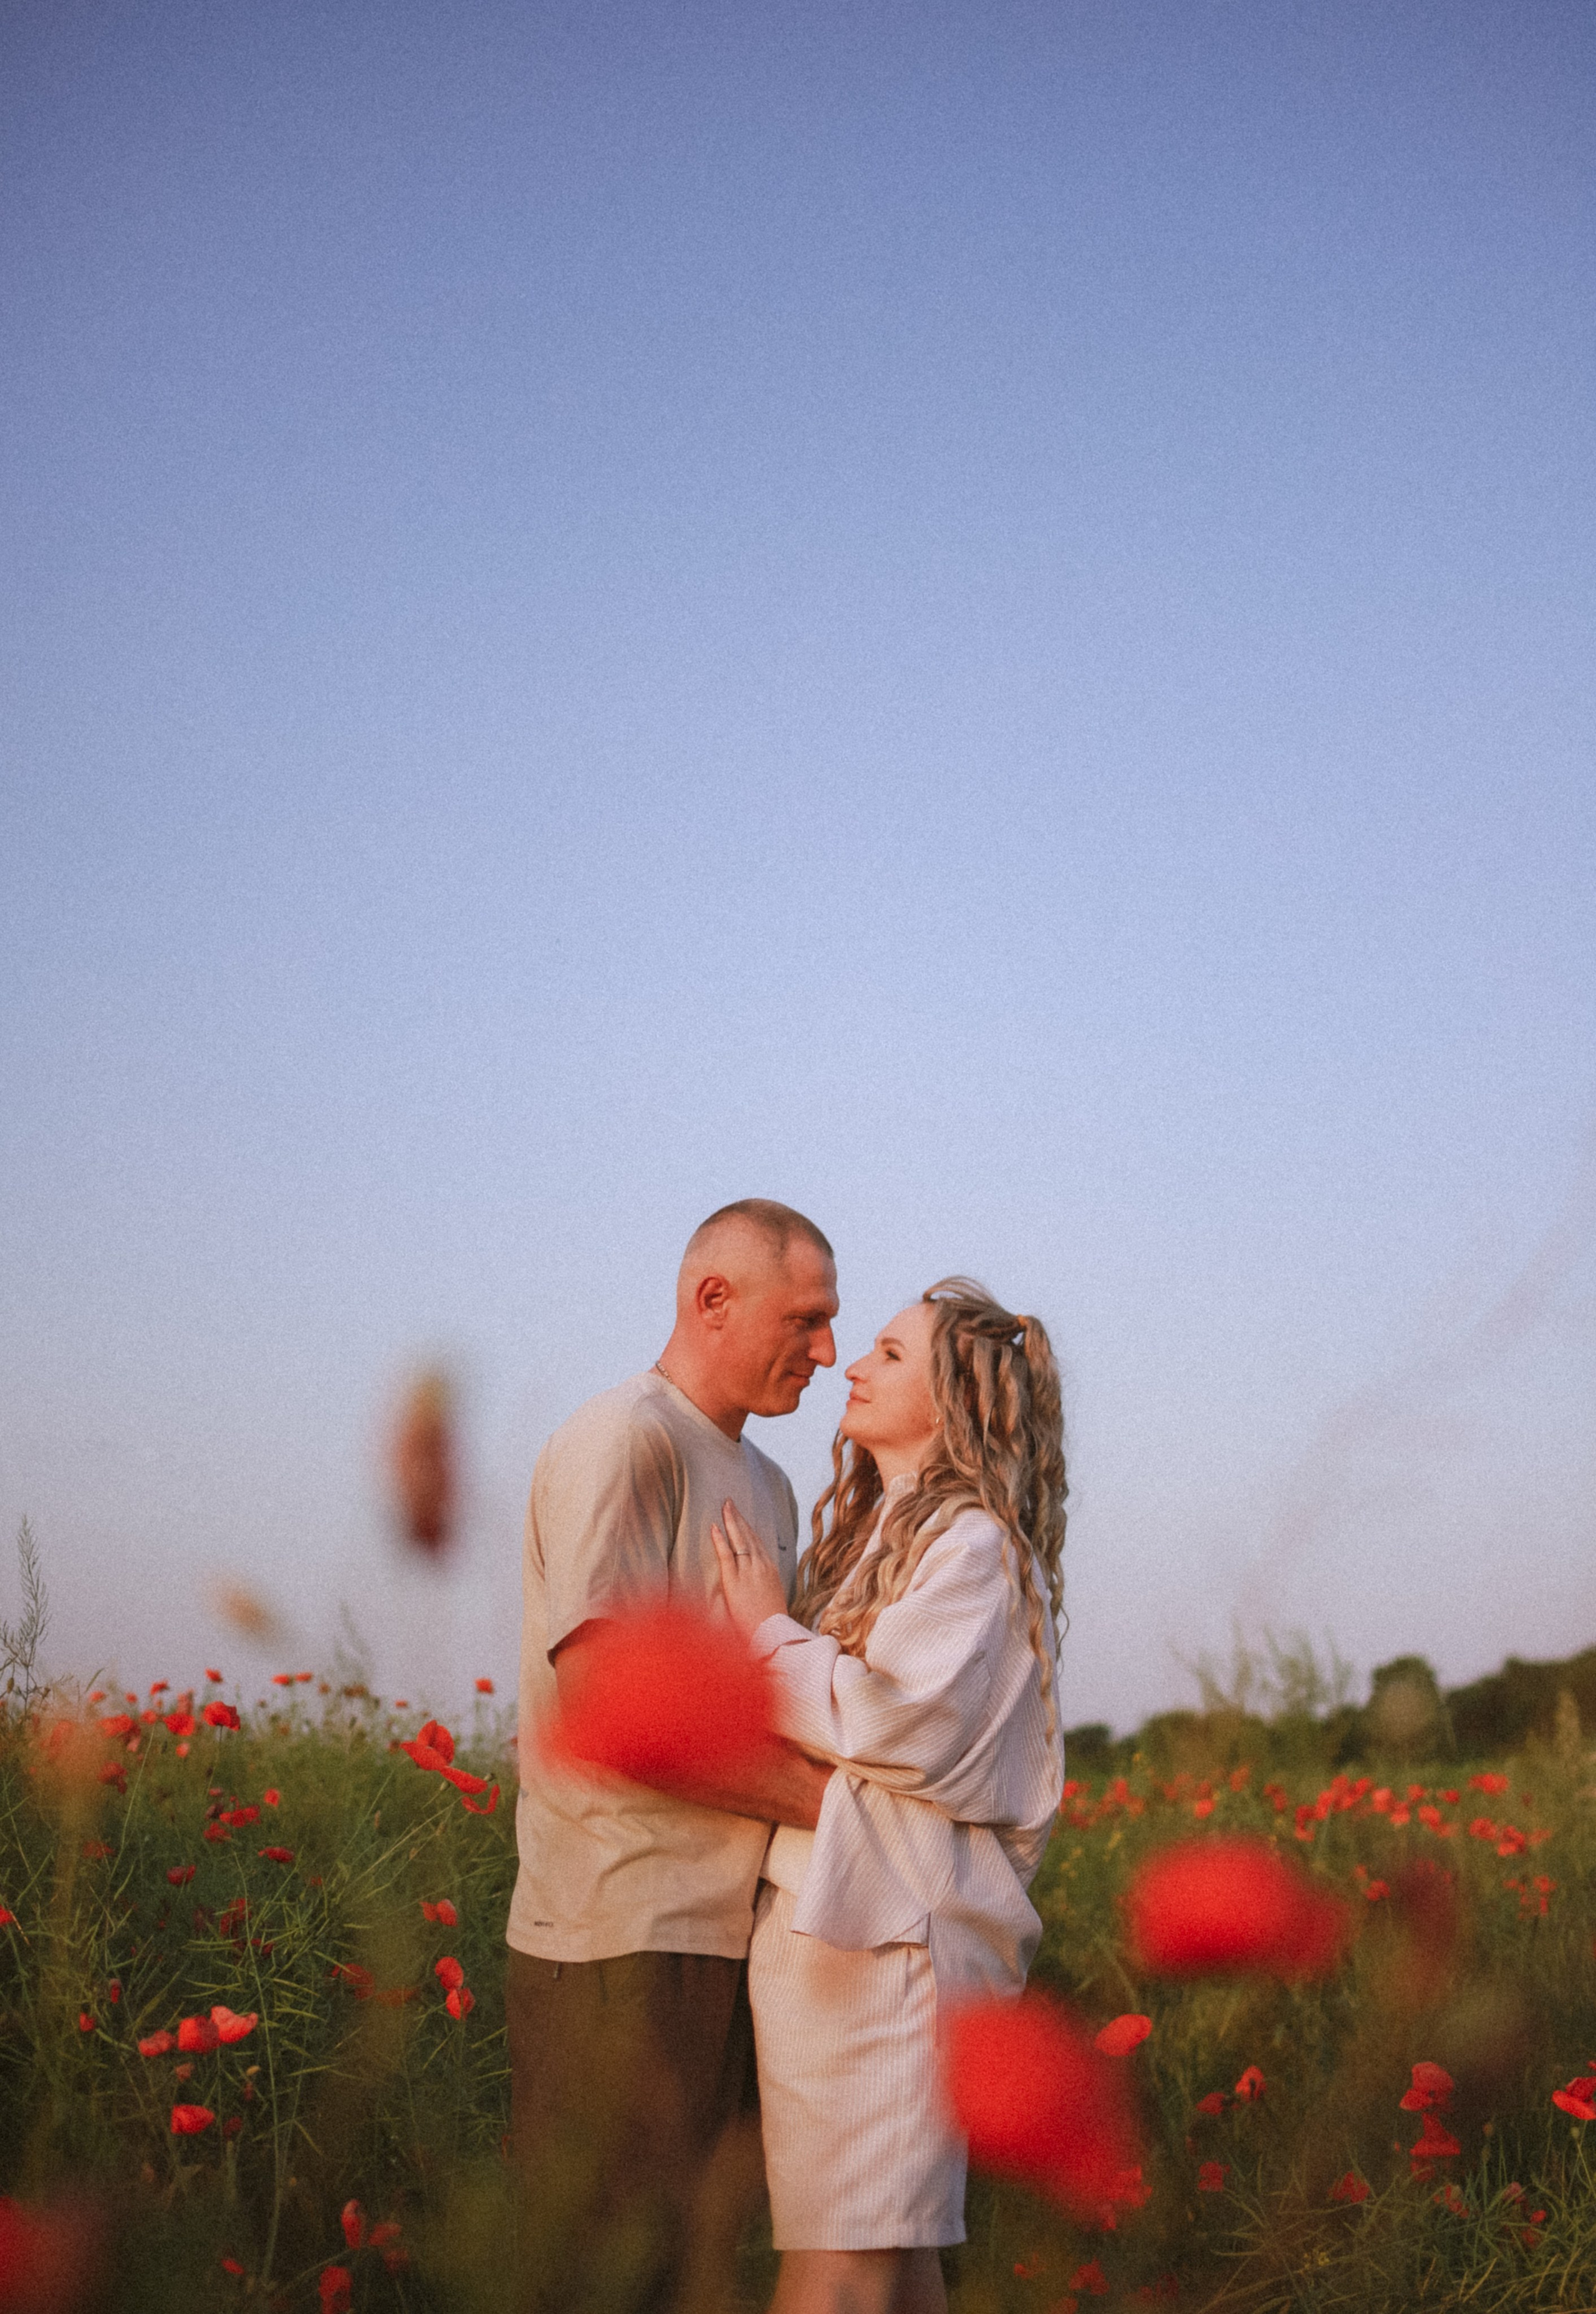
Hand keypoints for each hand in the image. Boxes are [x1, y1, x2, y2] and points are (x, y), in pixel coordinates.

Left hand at [710, 1499, 789, 1638]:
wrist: (773, 1634)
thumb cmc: (772, 1622)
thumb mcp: (772, 1597)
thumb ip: (763, 1584)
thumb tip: (756, 1581)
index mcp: (770, 1569)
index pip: (757, 1542)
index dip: (748, 1527)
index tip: (741, 1517)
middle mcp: (761, 1565)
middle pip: (748, 1535)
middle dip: (738, 1518)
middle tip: (729, 1502)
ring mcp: (748, 1571)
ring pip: (739, 1540)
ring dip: (730, 1521)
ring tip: (724, 1507)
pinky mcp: (734, 1580)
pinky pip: (726, 1555)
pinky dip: (720, 1540)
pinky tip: (714, 1527)